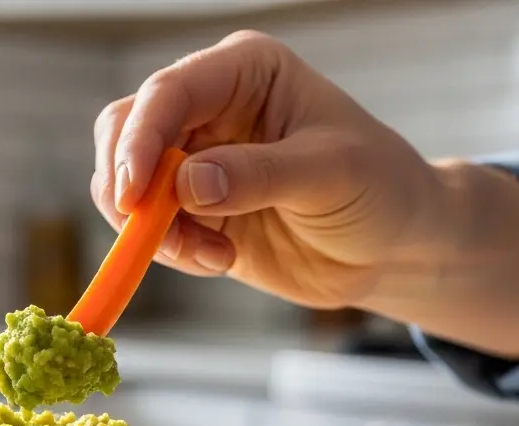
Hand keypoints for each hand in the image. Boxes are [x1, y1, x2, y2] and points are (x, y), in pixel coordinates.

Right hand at [92, 30, 518, 358]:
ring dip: (152, 227)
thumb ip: (258, 175)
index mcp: (244, 72)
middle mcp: (209, 108)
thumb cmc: (380, 189)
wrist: (393, 247)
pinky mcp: (192, 210)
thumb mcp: (330, 175)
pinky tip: (220, 260)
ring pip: (125, 182)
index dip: (140, 139)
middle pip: (126, 129)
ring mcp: (196, 159)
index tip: (133, 192)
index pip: (169, 92)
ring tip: (211, 255)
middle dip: (129, 184)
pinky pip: (149, 227)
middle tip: (153, 231)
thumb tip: (187, 183)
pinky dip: (170, 251)